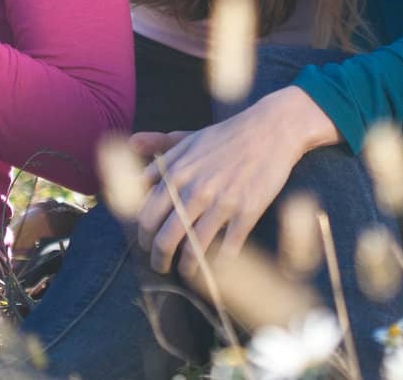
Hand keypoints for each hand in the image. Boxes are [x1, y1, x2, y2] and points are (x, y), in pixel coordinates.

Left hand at [137, 88, 338, 279]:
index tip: (147, 244)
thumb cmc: (227, 136)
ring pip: (194, 250)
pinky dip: (220, 265)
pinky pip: (228, 249)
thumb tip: (132, 145)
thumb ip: (159, 146)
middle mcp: (195, 190)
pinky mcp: (247, 212)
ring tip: (187, 273)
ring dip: (187, 268)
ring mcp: (221, 203)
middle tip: (161, 266)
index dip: (143, 236)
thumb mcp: (189, 138)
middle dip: (159, 258)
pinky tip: (216, 268)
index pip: (146, 216)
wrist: (270, 130)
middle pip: (164, 238)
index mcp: (176, 174)